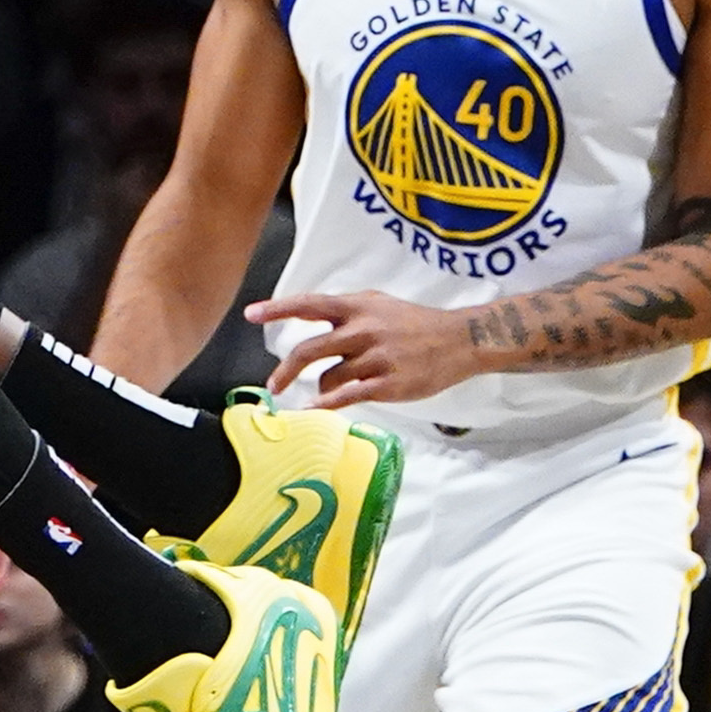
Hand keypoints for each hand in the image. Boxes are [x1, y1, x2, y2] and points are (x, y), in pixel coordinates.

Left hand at [248, 289, 475, 408]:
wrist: (459, 340)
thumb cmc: (414, 323)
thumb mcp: (378, 304)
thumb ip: (345, 312)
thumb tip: (310, 315)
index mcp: (356, 307)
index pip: (308, 305)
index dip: (277, 309)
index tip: (251, 315)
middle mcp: (362, 330)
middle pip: (309, 350)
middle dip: (286, 370)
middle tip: (273, 385)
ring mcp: (375, 358)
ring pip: (328, 377)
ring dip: (319, 387)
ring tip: (323, 391)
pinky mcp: (388, 384)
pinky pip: (347, 396)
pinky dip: (327, 404)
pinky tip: (316, 407)